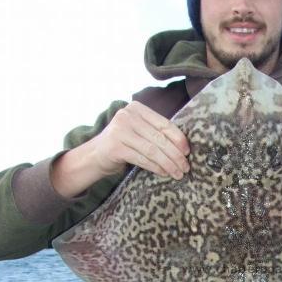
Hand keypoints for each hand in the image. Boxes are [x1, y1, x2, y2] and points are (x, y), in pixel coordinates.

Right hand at [51, 102, 190, 198]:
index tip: (188, 152)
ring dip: (168, 163)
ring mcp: (120, 130)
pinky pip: (142, 158)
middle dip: (175, 154)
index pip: (163, 123)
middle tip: (186, 167)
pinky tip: (164, 173)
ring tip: (178, 173)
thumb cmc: (122, 145)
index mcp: (136, 108)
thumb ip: (155, 132)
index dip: (178, 138)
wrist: (94, 157)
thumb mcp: (138, 132)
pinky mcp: (115, 147)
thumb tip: (184, 146)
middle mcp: (127, 115)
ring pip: (152, 149)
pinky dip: (156, 167)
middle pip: (159, 137)